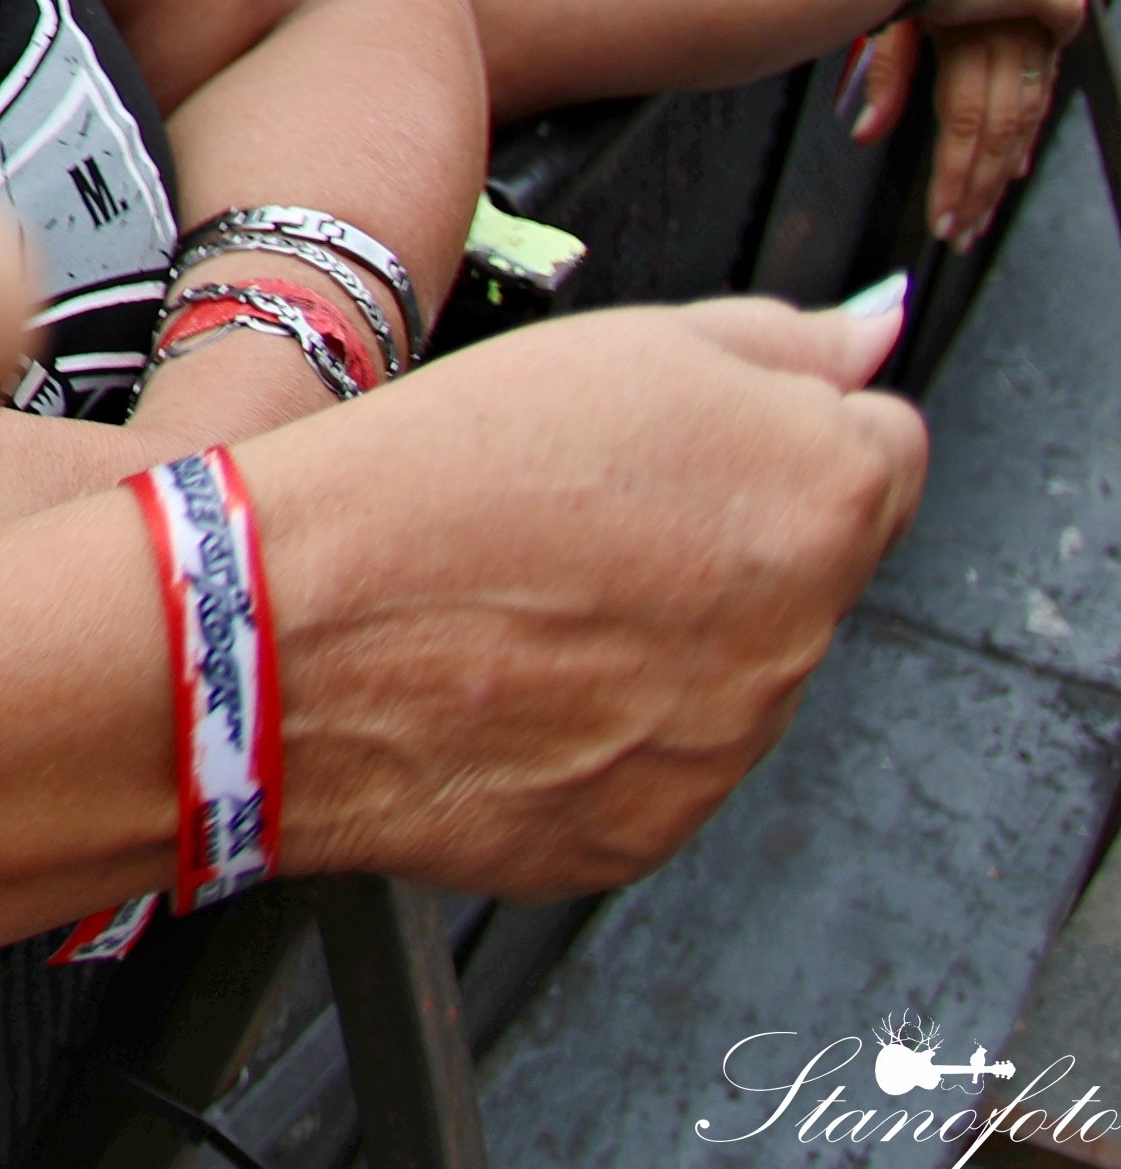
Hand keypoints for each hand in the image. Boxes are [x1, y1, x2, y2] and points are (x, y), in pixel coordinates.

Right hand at [257, 297, 922, 897]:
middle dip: (723, 537)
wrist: (286, 632)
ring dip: (663, 637)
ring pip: (727, 671)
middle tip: (579, 514)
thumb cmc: (427, 481)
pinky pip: (652, 766)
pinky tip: (502, 678)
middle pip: (803, 565)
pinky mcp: (644, 832)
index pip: (883, 445)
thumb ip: (776, 342)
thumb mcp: (616, 345)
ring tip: (520, 598)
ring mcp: (725, 748)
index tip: (690, 439)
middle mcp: (800, 637)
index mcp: (818, 499)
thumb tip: (869, 336)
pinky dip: (596, 729)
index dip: (777, 426)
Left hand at [857, 13, 1062, 243]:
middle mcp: (1009, 36)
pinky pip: (1039, 91)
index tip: (942, 218)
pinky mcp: (1043, 28)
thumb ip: (887, 72)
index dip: (955, 175)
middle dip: (978, 187)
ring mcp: (1032, 32)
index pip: (965, 122)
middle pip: (999, 130)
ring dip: (1000, 171)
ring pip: (1023, 117)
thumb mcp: (892, 5)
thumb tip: (867, 133)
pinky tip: (1013, 164)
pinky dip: (1024, 134)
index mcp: (969, 33)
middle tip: (960, 229)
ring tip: (979, 213)